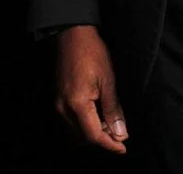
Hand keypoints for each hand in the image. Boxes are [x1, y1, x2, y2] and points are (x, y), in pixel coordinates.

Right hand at [56, 25, 127, 153]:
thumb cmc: (92, 54)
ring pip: (76, 131)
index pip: (93, 135)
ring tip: (111, 122)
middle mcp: (63, 108)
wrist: (72, 35)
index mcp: (77, 104)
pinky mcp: (58, 99)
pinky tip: (98, 114)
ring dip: (93, 132)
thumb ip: (113, 109)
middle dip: (102, 138)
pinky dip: (85, 123)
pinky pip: (71, 121)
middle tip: (121, 132)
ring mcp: (58, 104)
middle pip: (83, 137)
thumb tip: (120, 133)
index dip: (109, 145)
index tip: (123, 148)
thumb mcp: (108, 80)